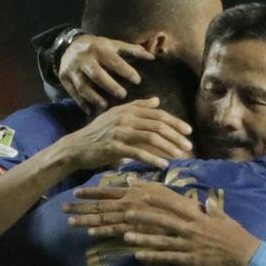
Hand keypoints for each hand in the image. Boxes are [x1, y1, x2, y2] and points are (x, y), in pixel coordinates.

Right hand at [55, 99, 192, 170]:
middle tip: (189, 146)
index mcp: (127, 109)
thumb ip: (137, 107)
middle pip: (157, 125)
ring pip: (151, 138)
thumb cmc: (98, 133)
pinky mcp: (114, 147)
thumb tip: (157, 100)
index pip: (157, 114)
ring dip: (168, 147)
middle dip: (176, 135)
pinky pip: (138, 153)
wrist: (76, 147)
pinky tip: (164, 165)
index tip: (188, 131)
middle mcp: (125, 118)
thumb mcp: (116, 115)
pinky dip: (153, 159)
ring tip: (180, 156)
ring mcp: (119, 132)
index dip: (175, 122)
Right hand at [58, 35, 154, 114]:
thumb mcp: (113, 45)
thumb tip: (152, 57)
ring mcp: (72, 69)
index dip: (125, 70)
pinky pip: (73, 93)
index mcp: (98, 49)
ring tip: (105, 106)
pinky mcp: (64, 79)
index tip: (137, 80)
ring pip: (83, 86)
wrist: (69, 45)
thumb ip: (132, 51)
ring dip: (94, 97)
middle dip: (109, 85)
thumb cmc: (98, 47)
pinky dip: (82, 104)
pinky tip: (91, 112)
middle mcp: (84, 59)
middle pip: (96, 74)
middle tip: (123, 95)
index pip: (113, 61)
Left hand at [63, 179, 260, 265]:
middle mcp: (191, 227)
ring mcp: (189, 244)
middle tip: (124, 212)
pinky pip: (167, 258)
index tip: (141, 191)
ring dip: (142, 237)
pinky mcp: (191, 259)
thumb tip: (207, 201)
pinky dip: (152, 256)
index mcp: (198, 215)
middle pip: (162, 219)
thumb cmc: (236, 236)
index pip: (173, 203)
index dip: (155, 196)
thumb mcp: (225, 218)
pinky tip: (138, 256)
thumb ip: (213, 209)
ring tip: (124, 236)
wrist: (247, 255)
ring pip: (161, 239)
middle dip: (142, 215)